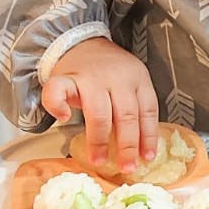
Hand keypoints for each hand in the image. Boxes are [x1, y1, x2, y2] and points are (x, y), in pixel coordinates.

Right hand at [41, 37, 157, 172]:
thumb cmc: (107, 71)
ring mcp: (91, 77)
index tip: (146, 158)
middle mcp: (117, 77)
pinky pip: (60, 93)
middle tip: (126, 167)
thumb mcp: (130, 83)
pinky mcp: (66, 77)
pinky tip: (64, 119)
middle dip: (127, 146)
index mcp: (138, 78)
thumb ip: (135, 108)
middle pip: (126, 115)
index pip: (148, 110)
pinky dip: (59, 107)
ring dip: (99, 140)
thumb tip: (140, 150)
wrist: (81, 41)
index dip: (149, 137)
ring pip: (99, 112)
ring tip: (99, 160)